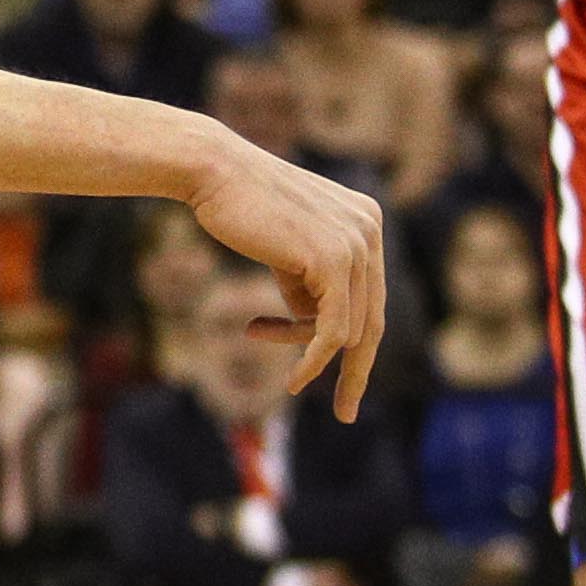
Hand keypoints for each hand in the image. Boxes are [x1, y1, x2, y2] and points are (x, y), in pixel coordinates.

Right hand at [186, 136, 389, 416]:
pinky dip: (314, 361)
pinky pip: (333, 331)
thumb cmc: (236, 207)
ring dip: (308, 353)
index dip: (358, 347)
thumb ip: (309, 281)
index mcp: (365, 222)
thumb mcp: (284, 248)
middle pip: (373, 320)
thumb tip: (317, 329)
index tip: (343, 385)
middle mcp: (371, 229)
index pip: (370, 298)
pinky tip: (296, 381)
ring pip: (349, 329)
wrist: (212, 172)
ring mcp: (357, 244)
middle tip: (345, 412)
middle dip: (357, 371)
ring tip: (266, 346)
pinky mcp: (335, 260)